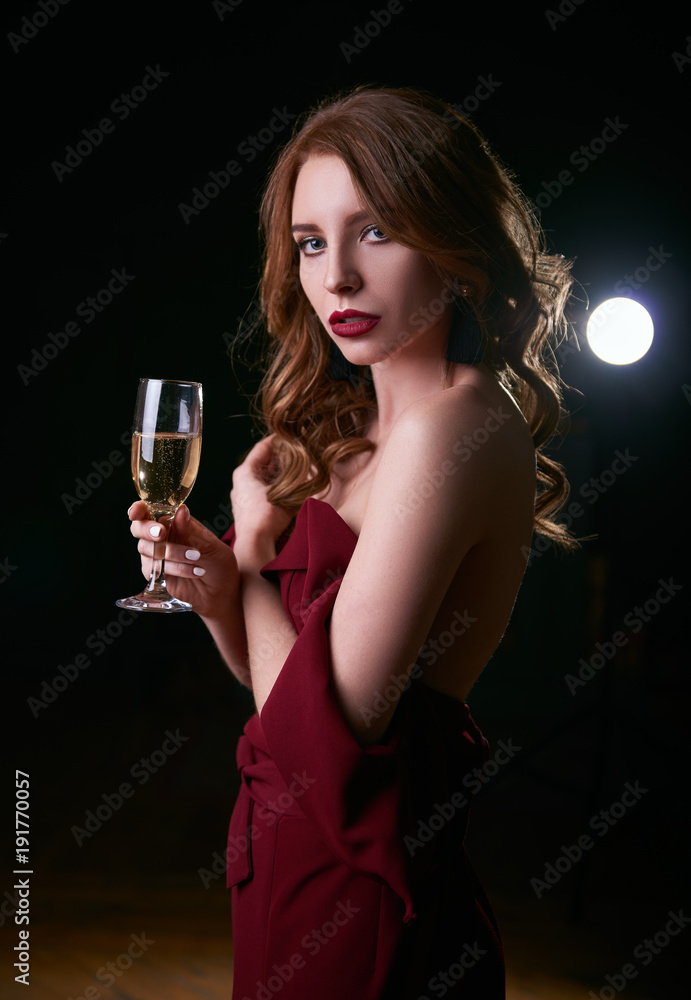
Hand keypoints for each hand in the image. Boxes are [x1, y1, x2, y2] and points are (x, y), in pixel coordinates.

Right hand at [127, 501, 239, 620]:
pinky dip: (176, 568)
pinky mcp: (156, 575)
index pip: (149, 511)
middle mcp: (161, 537)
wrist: (221, 591)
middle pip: (139, 529)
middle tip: (161, 533)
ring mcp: (156, 556)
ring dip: (172, 552)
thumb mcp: (209, 544)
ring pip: (148, 549)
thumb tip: (180, 510)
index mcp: (173, 523)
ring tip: (196, 557)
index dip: (138, 509)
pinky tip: (195, 571)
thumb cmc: (217, 562)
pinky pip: (155, 568)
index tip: (136, 512)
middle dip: (147, 529)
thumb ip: (191, 529)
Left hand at [230, 436, 292, 548]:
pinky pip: (264, 489)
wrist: (256, 544)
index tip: (293, 435)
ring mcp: (244, 495)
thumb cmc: (266, 516)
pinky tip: (290, 487)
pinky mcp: (249, 507)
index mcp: (245, 471)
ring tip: (298, 468)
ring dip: (281, 472)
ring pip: (264, 476)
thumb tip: (309, 465)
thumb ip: (298, 475)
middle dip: (283, 457)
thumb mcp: (286, 490)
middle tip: (300, 452)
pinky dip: (276, 485)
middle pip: (264, 461)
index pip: (263, 447)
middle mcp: (241, 481)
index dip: (279, 440)